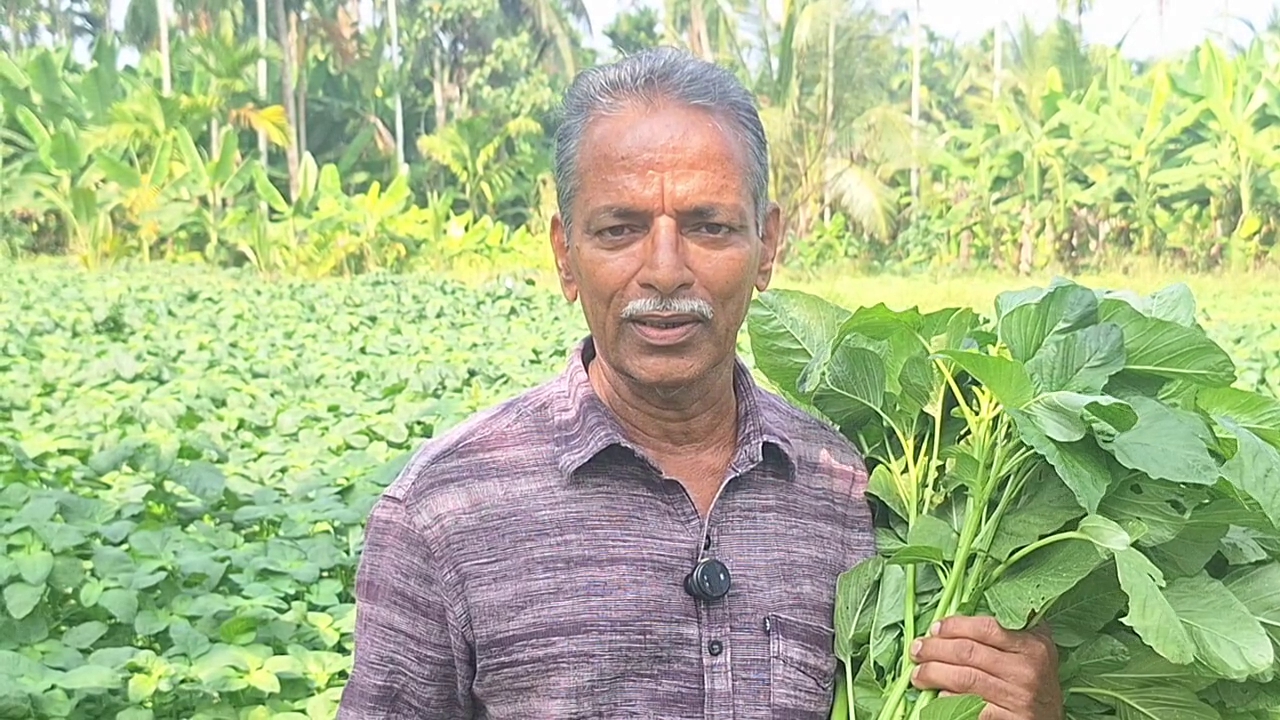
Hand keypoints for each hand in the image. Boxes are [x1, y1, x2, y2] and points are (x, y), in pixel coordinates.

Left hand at [909, 616, 1061, 719]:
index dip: (954, 626)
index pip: (985, 628)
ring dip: (933, 674)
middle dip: (934, 649)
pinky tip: (937, 696)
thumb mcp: (1035, 650)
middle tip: (917, 650)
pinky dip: (948, 699)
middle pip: (968, 652)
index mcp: (1032, 646)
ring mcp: (1018, 697)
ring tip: (918, 674)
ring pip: (964, 678)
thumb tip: (973, 603)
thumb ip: (1014, 627)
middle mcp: (1026, 670)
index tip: (934, 629)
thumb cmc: (1037, 682)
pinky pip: (970, 706)